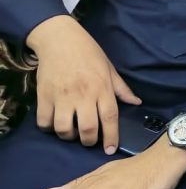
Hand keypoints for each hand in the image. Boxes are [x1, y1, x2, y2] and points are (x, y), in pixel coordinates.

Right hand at [29, 15, 141, 151]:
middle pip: (87, 128)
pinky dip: (49, 128)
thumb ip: (122, 89)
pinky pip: (44, 121)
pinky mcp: (44, 95)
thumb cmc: (89, 53)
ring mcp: (62, 96)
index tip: (110, 149)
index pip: (110, 118)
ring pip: (64, 128)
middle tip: (89, 141)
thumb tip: (137, 102)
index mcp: (102, 88)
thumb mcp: (109, 69)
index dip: (111, 137)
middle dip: (89, 141)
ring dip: (68, 136)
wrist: (60, 39)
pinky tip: (55, 124)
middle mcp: (84, 95)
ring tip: (72, 132)